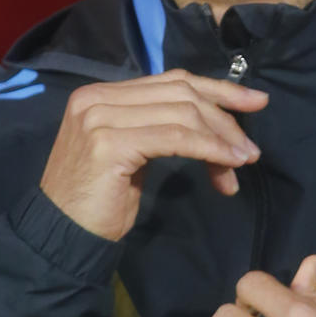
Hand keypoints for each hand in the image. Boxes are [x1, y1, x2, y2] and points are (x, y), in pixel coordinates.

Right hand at [41, 70, 267, 240]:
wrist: (60, 236)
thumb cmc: (99, 202)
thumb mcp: (132, 153)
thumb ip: (160, 127)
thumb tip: (215, 122)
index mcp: (102, 93)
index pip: (171, 80)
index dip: (218, 88)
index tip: (255, 102)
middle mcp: (98, 97)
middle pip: (180, 92)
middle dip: (224, 118)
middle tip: (250, 150)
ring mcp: (100, 117)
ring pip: (182, 113)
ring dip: (221, 138)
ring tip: (243, 162)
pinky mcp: (109, 143)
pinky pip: (175, 138)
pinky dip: (209, 149)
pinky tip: (227, 164)